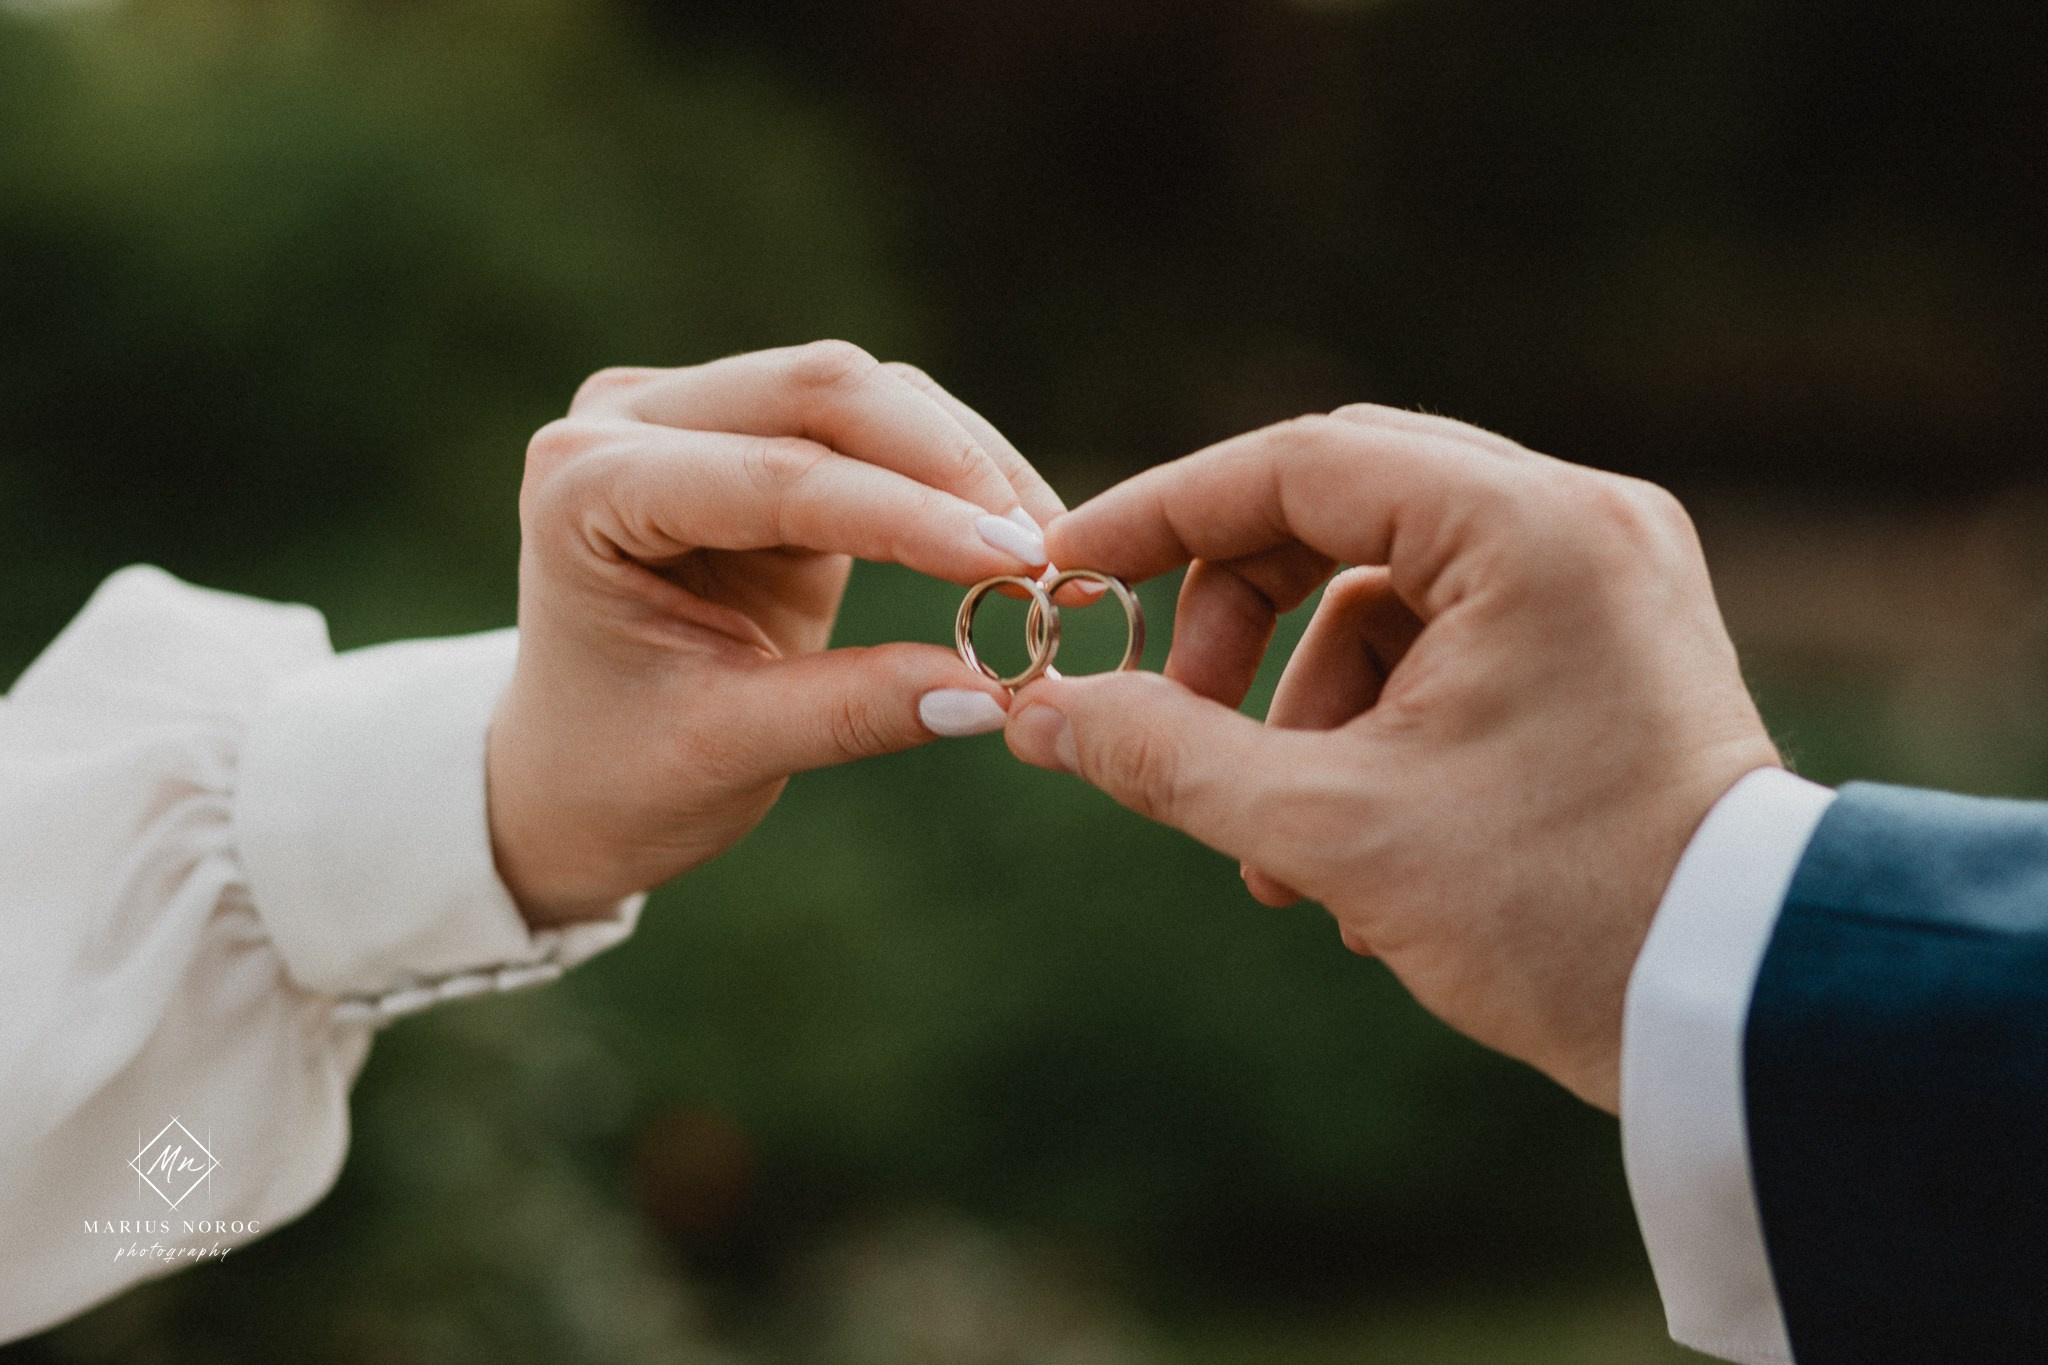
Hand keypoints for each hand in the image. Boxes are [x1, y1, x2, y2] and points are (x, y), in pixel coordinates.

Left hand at [489, 341, 1061, 924]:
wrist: (569, 774)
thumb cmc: (621, 771)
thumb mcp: (726, 750)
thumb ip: (852, 712)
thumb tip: (993, 692)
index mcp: (583, 488)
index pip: (772, 478)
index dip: (905, 516)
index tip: (1016, 563)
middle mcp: (629, 421)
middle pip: (820, 389)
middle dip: (945, 466)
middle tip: (1042, 555)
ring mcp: (692, 413)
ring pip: (860, 393)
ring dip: (962, 464)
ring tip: (1043, 555)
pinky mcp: (755, 435)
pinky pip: (875, 424)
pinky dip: (949, 472)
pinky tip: (1011, 532)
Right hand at [1001, 406, 1779, 1111]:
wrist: (1746, 1014)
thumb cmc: (1560, 913)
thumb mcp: (1333, 831)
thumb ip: (1166, 756)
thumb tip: (1036, 712)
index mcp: (1529, 528)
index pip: (1299, 462)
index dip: (1163, 513)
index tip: (1068, 569)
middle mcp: (1578, 522)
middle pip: (1340, 510)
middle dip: (1234, 616)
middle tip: (1168, 710)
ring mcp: (1602, 579)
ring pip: (1386, 587)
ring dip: (1300, 697)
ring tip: (1273, 846)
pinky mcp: (1603, 643)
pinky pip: (1445, 640)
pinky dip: (1371, 721)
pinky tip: (1351, 856)